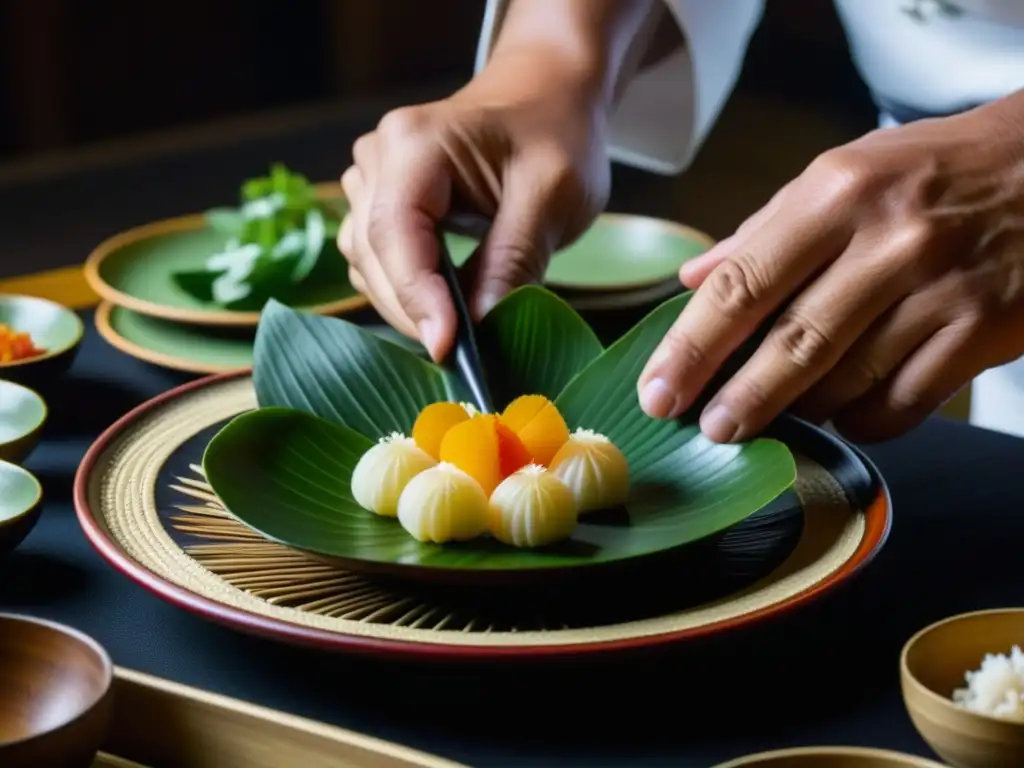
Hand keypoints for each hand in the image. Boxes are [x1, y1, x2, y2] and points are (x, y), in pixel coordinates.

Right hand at [337, 51, 609, 361]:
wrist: (546, 98)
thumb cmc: (556, 136)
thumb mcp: (553, 194)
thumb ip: (514, 258)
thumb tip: (479, 326)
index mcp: (414, 142)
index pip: (397, 234)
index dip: (417, 298)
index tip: (447, 348)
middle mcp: (377, 158)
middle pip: (373, 255)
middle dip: (415, 311)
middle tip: (466, 357)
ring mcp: (371, 181)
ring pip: (367, 265)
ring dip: (408, 306)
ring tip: (461, 333)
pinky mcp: (379, 205)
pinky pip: (376, 264)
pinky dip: (407, 294)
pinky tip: (446, 309)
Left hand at [638, 97, 1023, 442]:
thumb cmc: (933, 170)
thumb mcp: (844, 174)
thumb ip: (763, 230)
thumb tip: (692, 279)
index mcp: (836, 193)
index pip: (743, 283)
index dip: (691, 347)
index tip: (657, 391)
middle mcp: (887, 240)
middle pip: (791, 342)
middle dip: (739, 398)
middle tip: (708, 429)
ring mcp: (941, 288)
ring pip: (846, 380)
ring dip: (799, 410)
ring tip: (770, 415)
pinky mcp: (984, 330)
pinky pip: (903, 402)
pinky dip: (861, 419)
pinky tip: (841, 414)